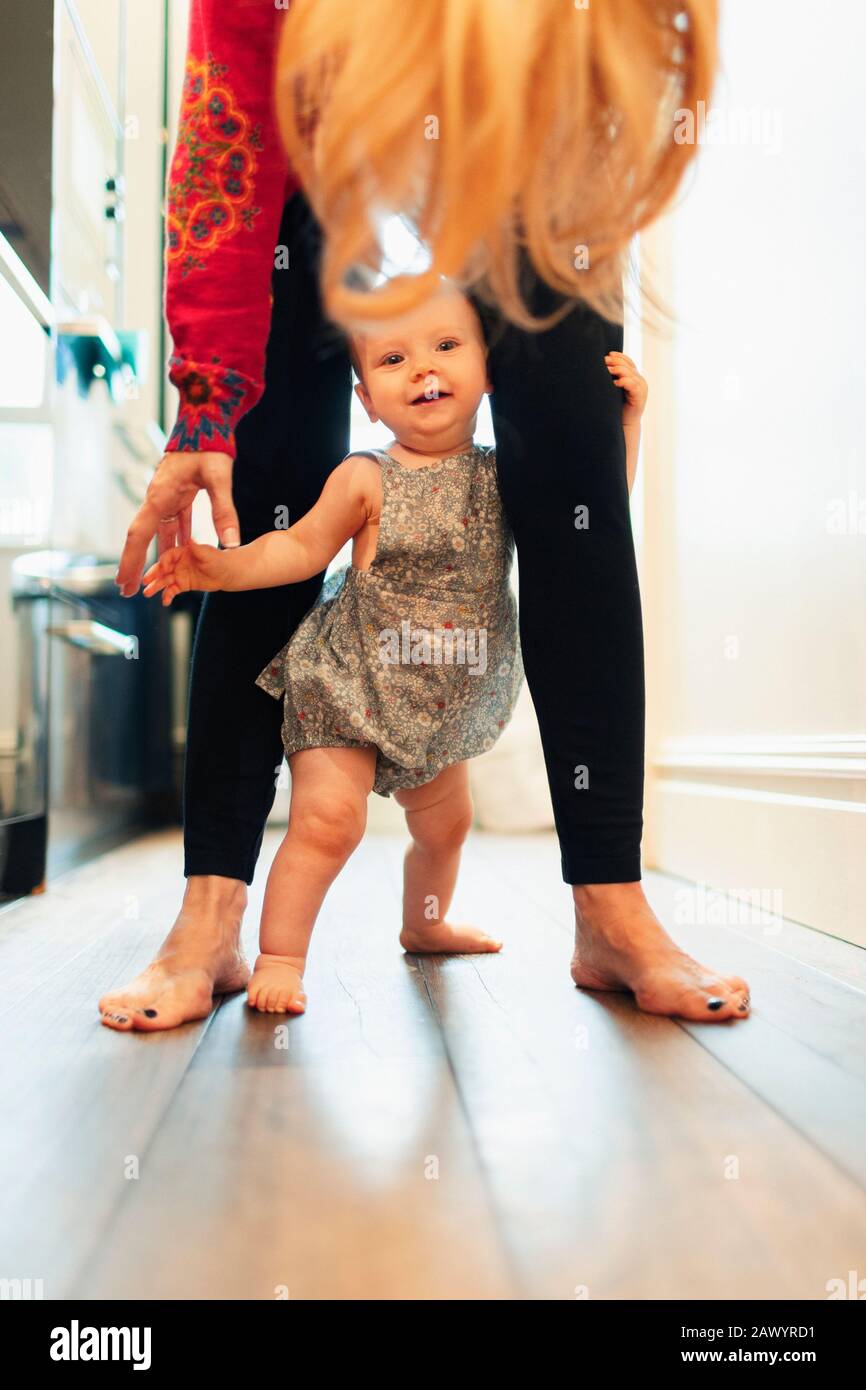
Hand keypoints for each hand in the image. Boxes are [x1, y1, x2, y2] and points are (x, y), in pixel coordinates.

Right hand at [115, 450, 239, 596]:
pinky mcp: (178, 495)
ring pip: (158, 533)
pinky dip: (175, 540)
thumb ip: (224, 511)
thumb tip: (231, 544)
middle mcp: (158, 498)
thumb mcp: (219, 478)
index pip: (139, 534)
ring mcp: (167, 497)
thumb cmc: (209, 445)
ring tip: (152, 580)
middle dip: (135, 564)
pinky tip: (180, 554)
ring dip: (156, 556)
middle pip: (142, 537)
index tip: (123, 580)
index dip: (131, 559)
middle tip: (127, 590)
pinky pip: (174, 523)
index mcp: (160, 496)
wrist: (206, 420)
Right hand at [142, 540, 229, 605]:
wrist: (227, 573)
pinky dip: (168, 595)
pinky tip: (165, 602)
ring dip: (156, 586)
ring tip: (147, 593)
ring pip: (164, 580)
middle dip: (153, 574)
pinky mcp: (182, 584)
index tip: (163, 568)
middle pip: (162, 568)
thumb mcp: (207, 554)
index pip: (169, 555)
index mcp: (182, 550)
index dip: (164, 561)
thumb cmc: (219, 560)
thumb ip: (197, 548)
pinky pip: (172, 590)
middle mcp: (177, 561)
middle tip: (145, 581)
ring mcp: (179, 573)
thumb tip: (190, 538)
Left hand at [604, 352, 647, 426]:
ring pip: (630, 374)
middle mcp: (640, 381)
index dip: (619, 356)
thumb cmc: (617, 406)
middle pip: (629, 366)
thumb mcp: (615, 389)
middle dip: (616, 362)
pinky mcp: (640, 397)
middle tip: (604, 361)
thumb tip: (601, 366)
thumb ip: (613, 378)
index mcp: (635, 377)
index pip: (629, 362)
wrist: (624, 424)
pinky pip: (633, 385)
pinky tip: (615, 383)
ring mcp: (642, 388)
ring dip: (618, 370)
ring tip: (607, 370)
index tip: (608, 354)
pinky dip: (624, 382)